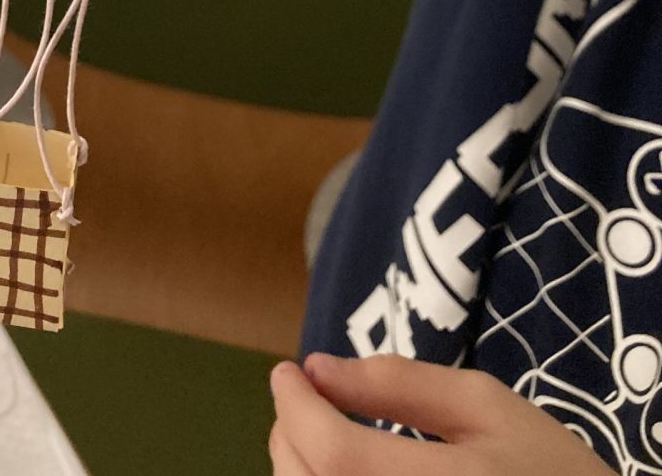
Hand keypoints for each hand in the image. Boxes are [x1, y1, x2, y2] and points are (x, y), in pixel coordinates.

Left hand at [270, 354, 610, 474]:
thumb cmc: (546, 471)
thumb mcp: (488, 407)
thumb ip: (400, 383)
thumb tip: (316, 368)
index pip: (335, 453)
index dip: (295, 407)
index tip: (288, 370)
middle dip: (288, 435)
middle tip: (300, 401)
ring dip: (295, 472)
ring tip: (316, 439)